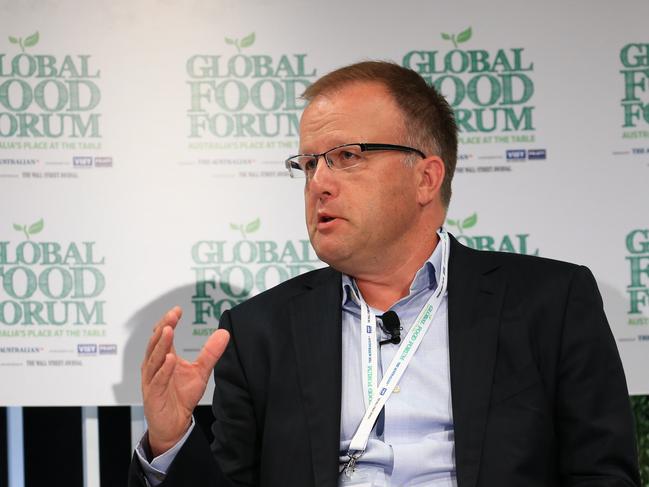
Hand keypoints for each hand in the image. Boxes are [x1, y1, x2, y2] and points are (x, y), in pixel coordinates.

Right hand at [141, 306, 229, 456]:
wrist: (175, 425)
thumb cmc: (182, 397)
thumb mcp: (201, 372)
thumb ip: (210, 353)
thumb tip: (224, 333)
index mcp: (164, 358)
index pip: (163, 336)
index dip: (168, 322)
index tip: (177, 310)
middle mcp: (154, 366)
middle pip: (155, 343)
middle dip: (163, 328)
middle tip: (172, 315)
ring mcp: (152, 380)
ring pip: (153, 359)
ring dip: (161, 345)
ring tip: (169, 331)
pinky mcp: (153, 395)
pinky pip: (157, 380)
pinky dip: (163, 370)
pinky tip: (169, 360)